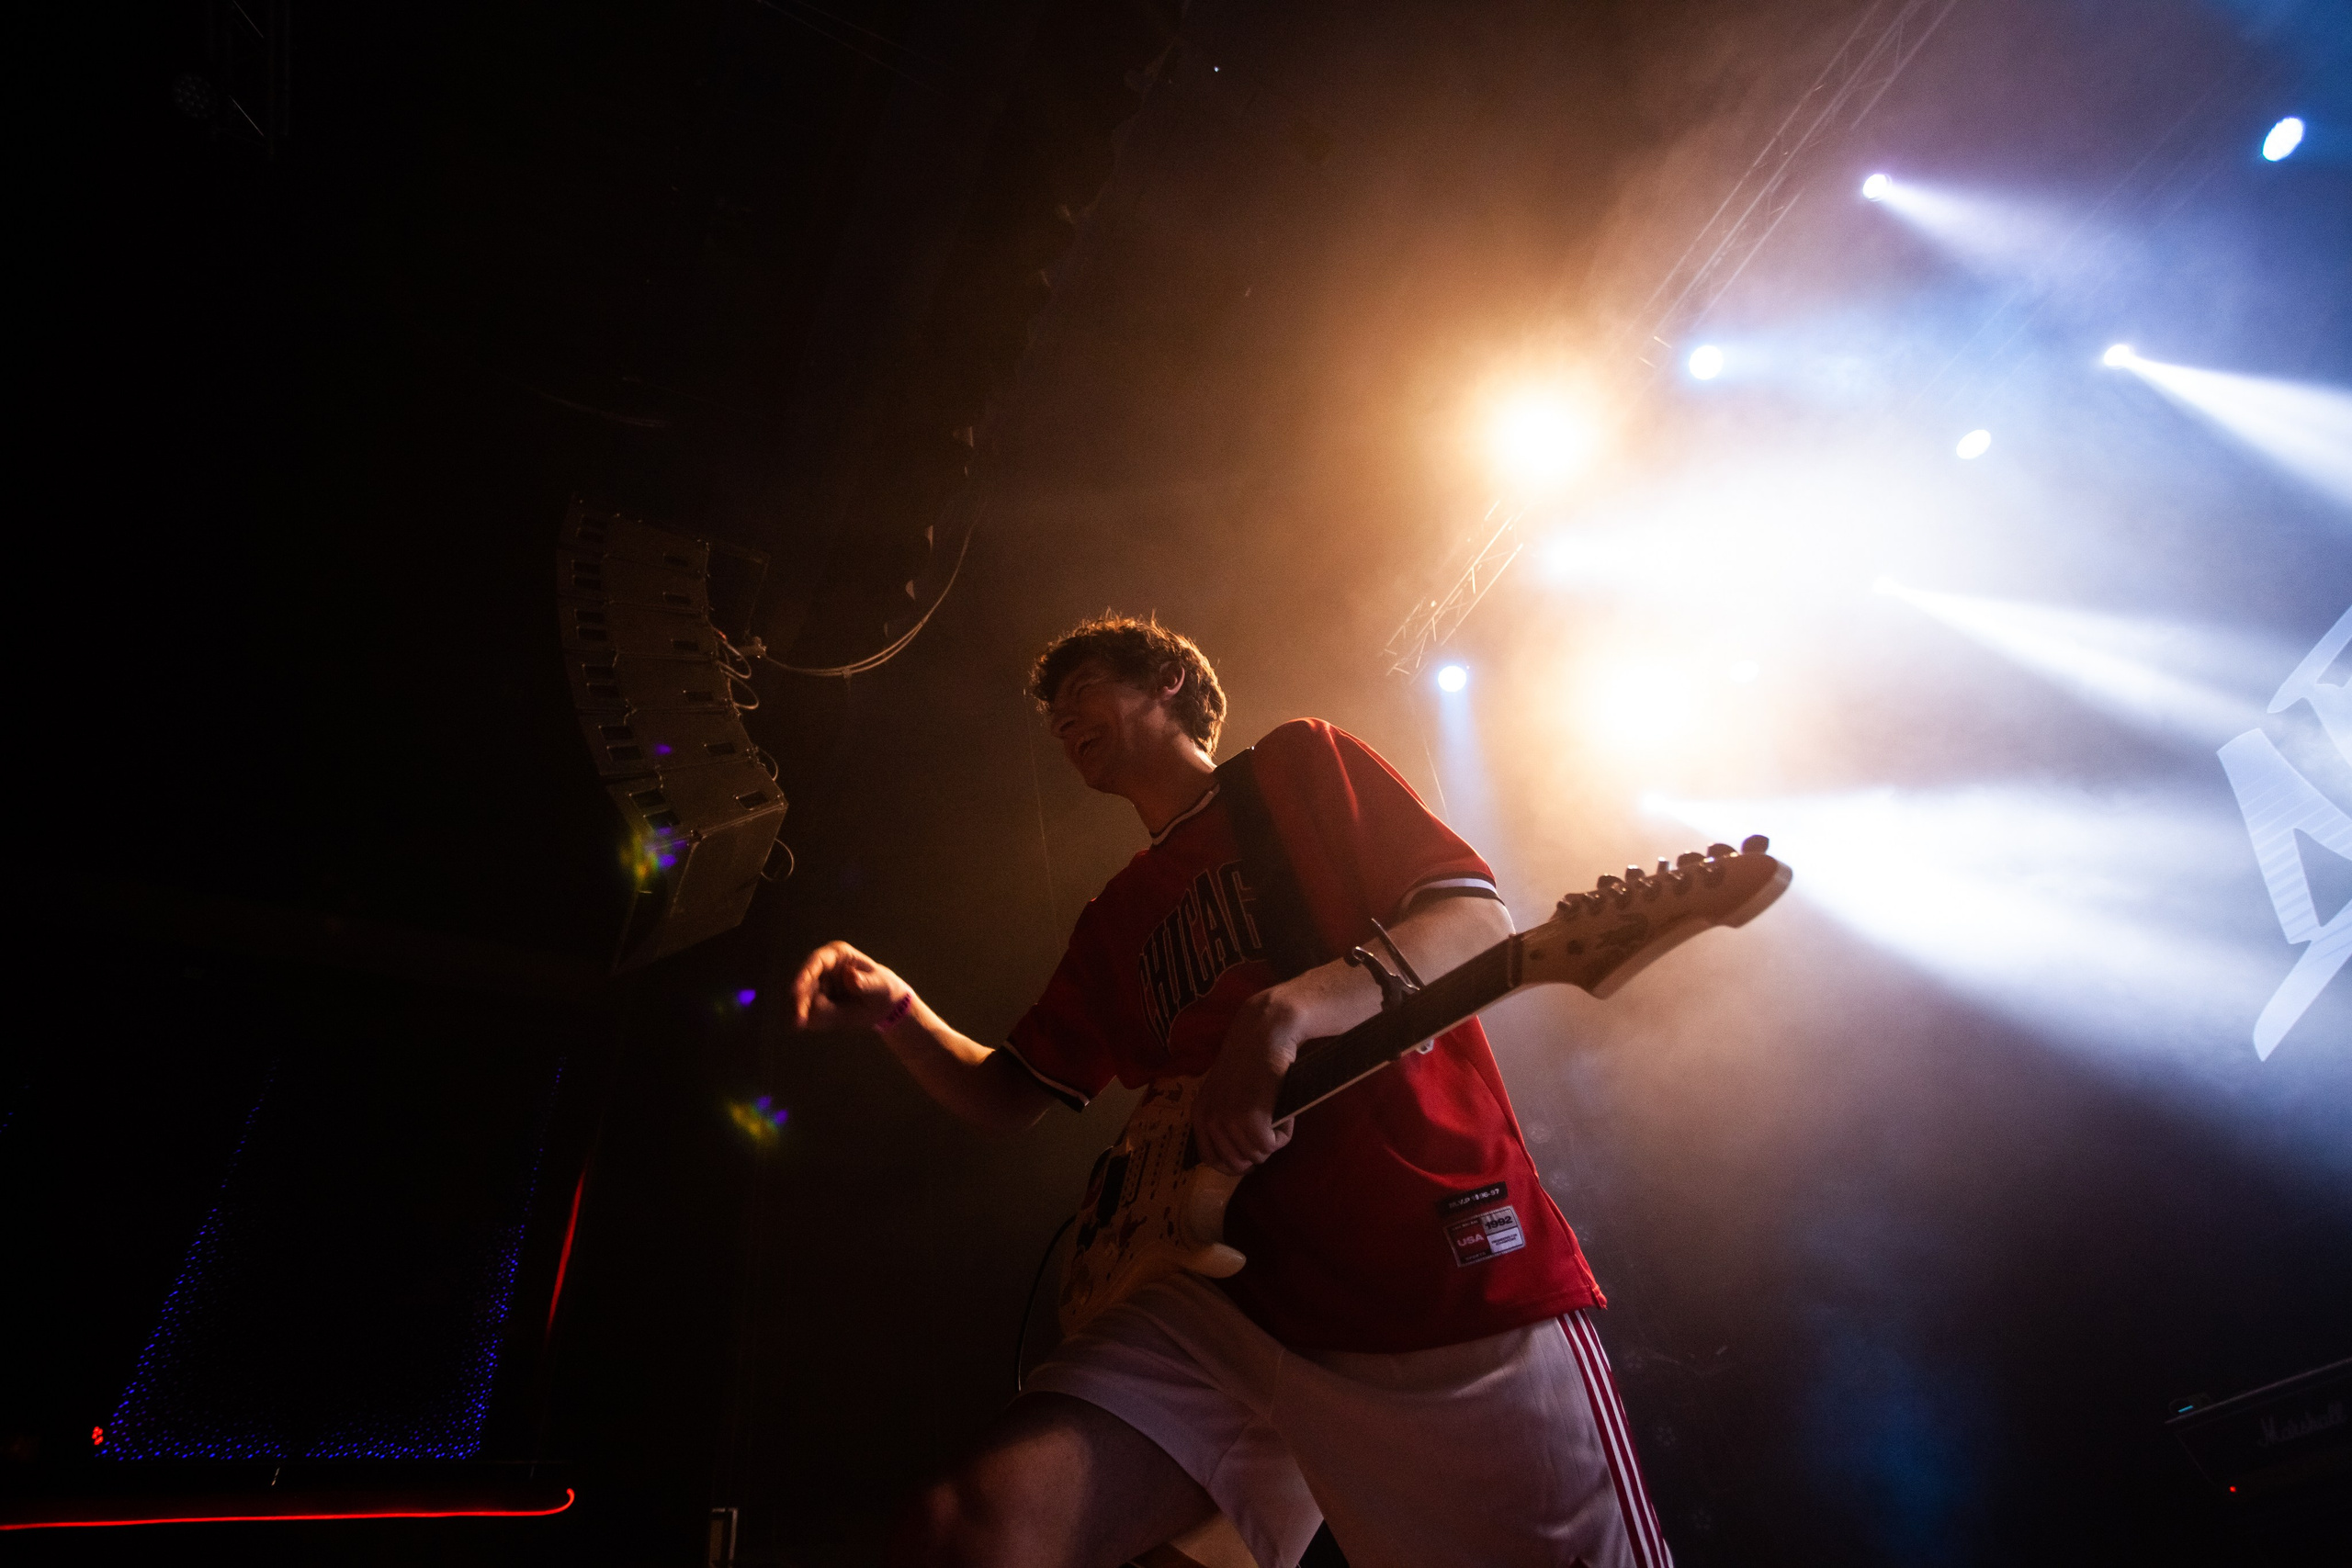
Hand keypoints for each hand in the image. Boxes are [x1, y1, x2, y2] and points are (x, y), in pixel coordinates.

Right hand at [789, 941, 910, 1032]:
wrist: (881, 1005)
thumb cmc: (882, 988)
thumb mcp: (880, 986)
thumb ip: (866, 983)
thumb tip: (850, 977)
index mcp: (837, 954)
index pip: (817, 961)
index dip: (804, 975)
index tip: (796, 990)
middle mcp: (822, 968)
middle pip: (802, 983)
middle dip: (799, 1002)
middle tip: (799, 1021)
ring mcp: (815, 985)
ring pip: (802, 1001)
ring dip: (806, 1014)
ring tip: (823, 1021)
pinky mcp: (813, 1002)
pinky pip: (809, 1014)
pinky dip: (816, 1021)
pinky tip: (834, 1021)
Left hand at [1192, 989, 1305, 1174]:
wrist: (1266, 1032)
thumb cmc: (1252, 1060)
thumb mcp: (1225, 1091)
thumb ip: (1225, 1118)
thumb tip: (1241, 1159)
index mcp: (1200, 1113)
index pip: (1212, 1159)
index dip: (1235, 1164)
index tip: (1251, 1157)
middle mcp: (1210, 1118)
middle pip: (1237, 1162)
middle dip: (1258, 1153)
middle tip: (1271, 1132)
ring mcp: (1229, 1119)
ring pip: (1257, 1155)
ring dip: (1274, 1141)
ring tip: (1280, 1117)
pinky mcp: (1251, 1117)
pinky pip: (1271, 1146)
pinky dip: (1284, 1135)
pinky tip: (1286, 1116)